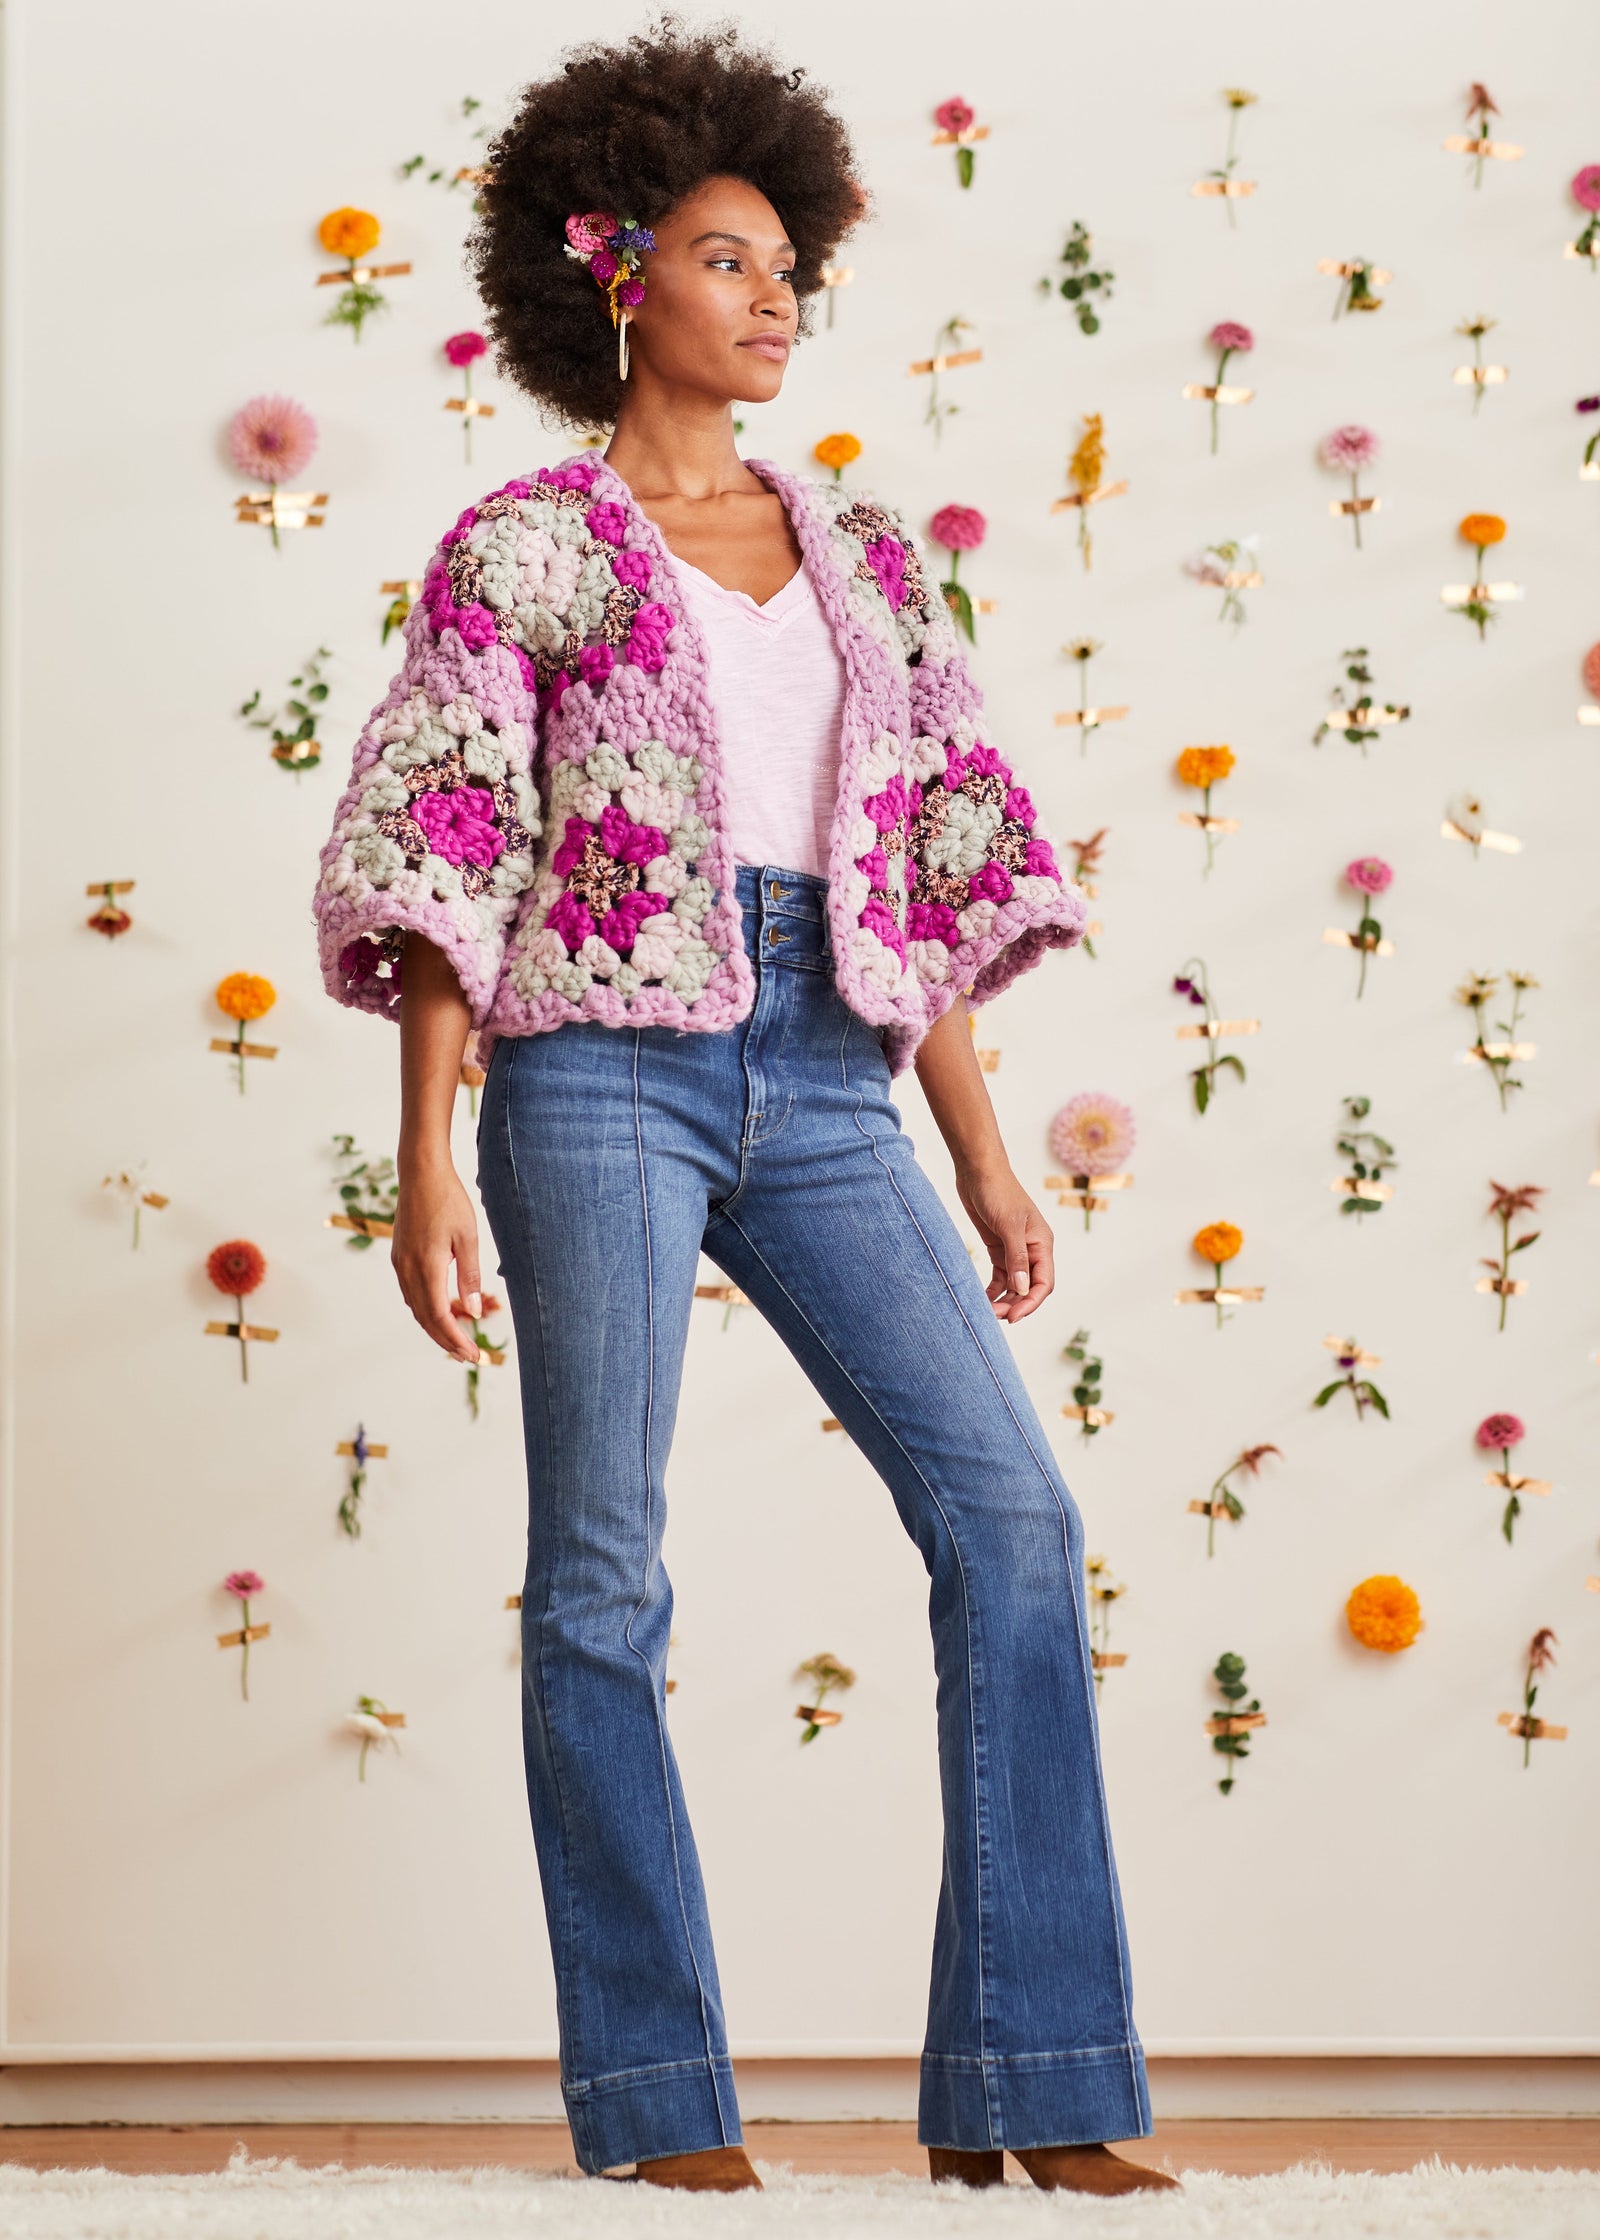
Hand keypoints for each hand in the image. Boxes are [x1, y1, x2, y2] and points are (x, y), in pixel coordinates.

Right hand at [391, 1160, 484, 1362]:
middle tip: (469, 1355)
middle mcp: (408, 1269)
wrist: (421, 1173)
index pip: (438, 1316)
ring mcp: (400, 1263)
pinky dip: (427, 1308)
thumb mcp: (467, 1237)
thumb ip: (470, 1276)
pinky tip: (443, 1311)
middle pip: (425, 1318)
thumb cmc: (448, 1200)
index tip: (473, 1354)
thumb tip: (474, 1311)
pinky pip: (411, 1293)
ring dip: (436, 1326)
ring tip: (459, 1337)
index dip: (455, 1339)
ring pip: (416, 1307)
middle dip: (447, 1340)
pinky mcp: (400, 1256)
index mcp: (426, 1266)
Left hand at [955, 1161, 1054, 1321]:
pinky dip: (993, 1289)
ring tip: (986, 1311)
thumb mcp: (1008, 1225)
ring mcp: (1014, 1249)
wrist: (978, 1170)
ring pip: (1014, 1284)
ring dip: (1003, 1299)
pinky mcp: (998, 1247)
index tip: (1013, 1317)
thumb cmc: (998, 1191)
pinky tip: (983, 1299)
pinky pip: (1000, 1275)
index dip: (1030, 1302)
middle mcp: (1031, 1249)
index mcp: (1041, 1243)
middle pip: (1029, 1287)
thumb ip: (1016, 1258)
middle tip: (994, 1316)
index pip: (1043, 1282)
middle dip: (1015, 1303)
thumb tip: (1022, 1289)